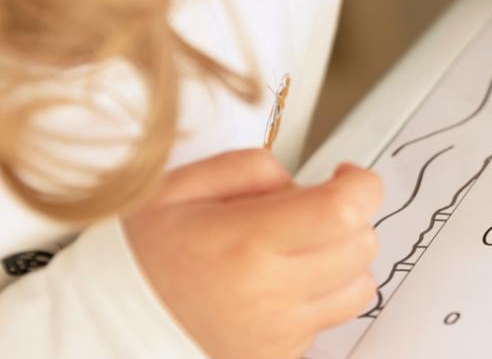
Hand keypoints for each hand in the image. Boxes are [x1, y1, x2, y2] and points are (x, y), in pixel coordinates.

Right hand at [123, 149, 382, 358]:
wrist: (111, 327)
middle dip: (350, 217)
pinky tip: (283, 284)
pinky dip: (321, 296)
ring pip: (360, 286)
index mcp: (247, 241)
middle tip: (315, 210)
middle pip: (362, 245)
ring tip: (302, 249)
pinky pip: (331, 319)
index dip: (361, 185)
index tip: (345, 177)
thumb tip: (301, 180)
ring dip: (344, 260)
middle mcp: (270, 291)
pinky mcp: (282, 355)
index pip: (346, 211)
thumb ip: (249, 168)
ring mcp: (280, 331)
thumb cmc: (144, 258)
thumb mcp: (179, 187)